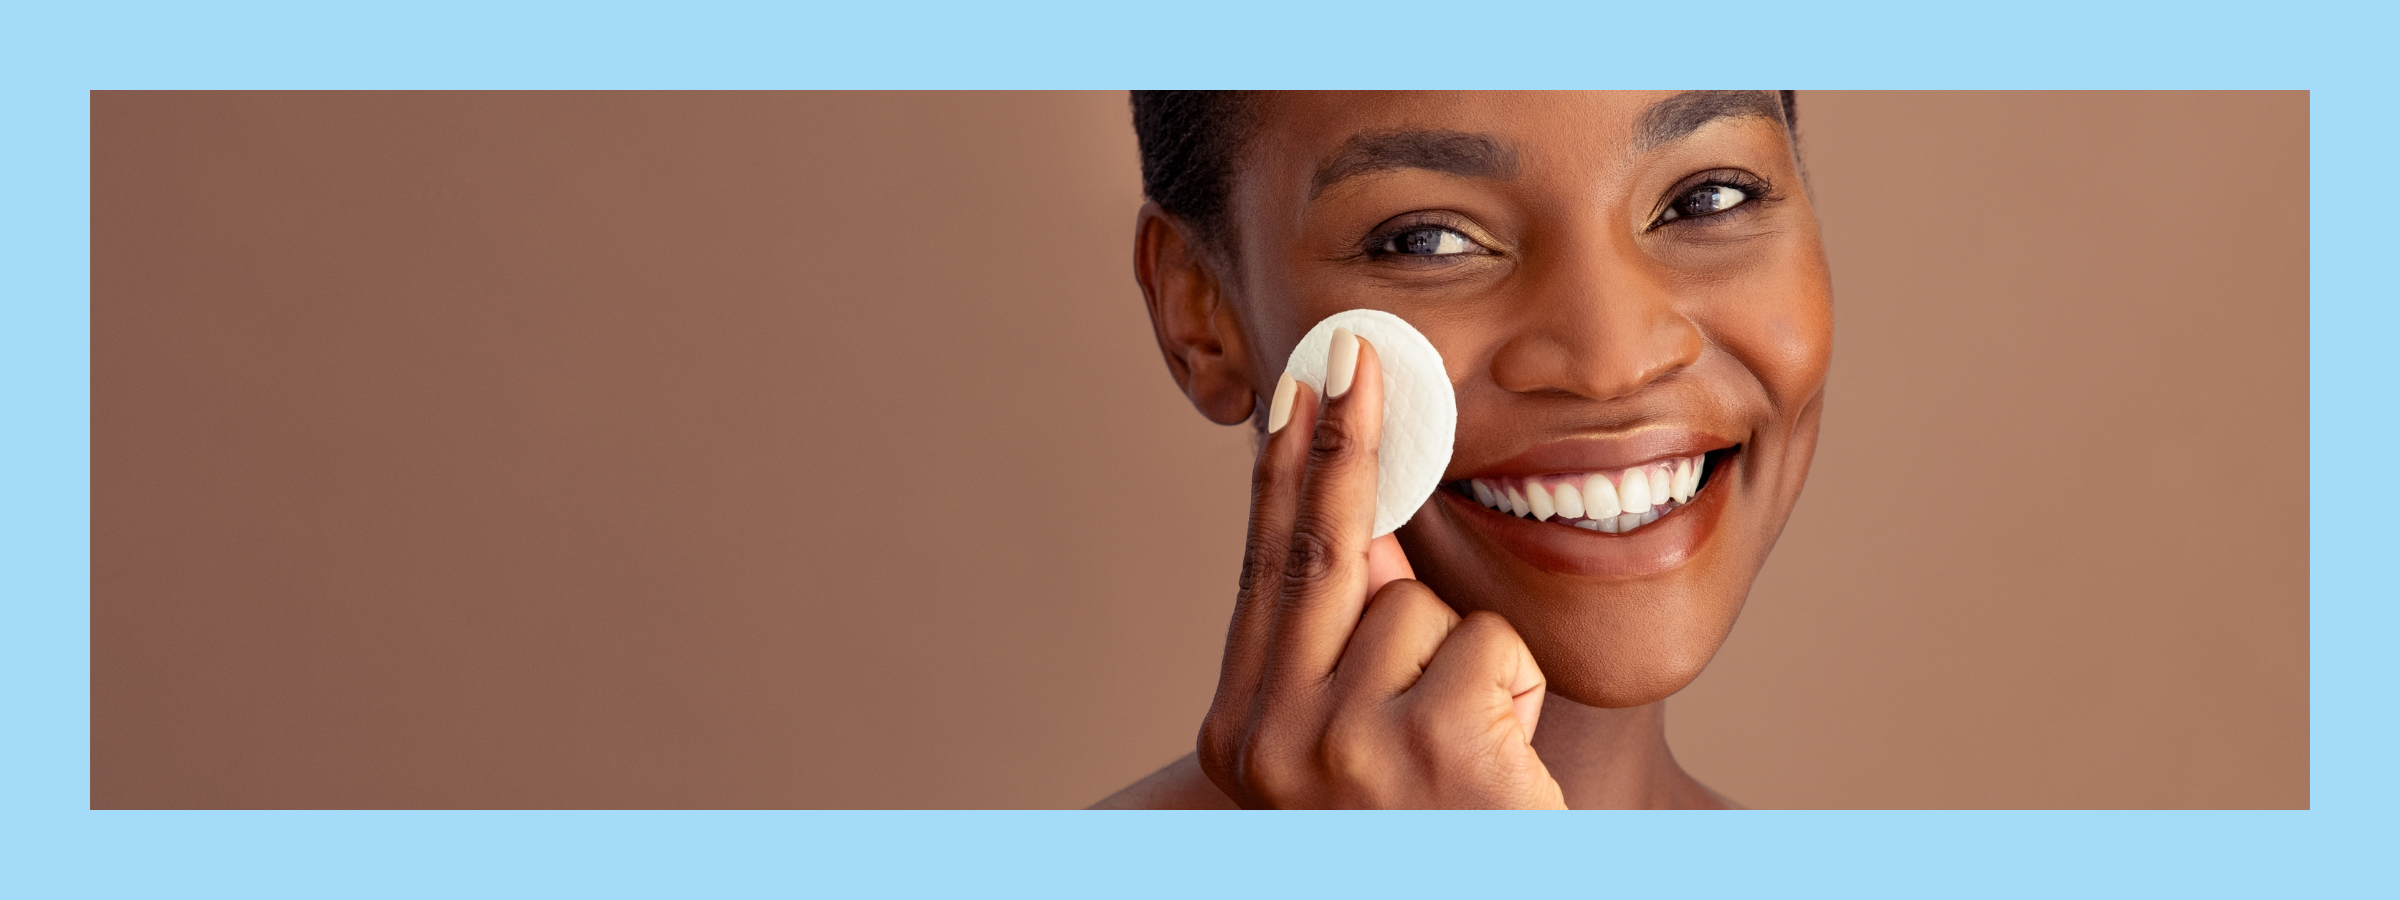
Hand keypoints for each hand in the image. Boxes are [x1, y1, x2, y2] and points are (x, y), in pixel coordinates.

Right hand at [1196, 330, 1566, 808]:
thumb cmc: (1425, 840)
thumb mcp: (1356, 755)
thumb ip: (1343, 652)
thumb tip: (1370, 520)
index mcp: (1242, 738)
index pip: (1266, 575)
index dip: (1286, 476)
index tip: (1298, 392)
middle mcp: (1272, 744)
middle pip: (1320, 553)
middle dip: (1344, 443)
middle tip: (1359, 353)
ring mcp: (1344, 749)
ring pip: (1421, 608)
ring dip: (1468, 659)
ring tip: (1470, 753)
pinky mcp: (1430, 751)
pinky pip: (1487, 647)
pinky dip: (1510, 690)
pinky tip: (1499, 765)